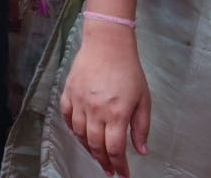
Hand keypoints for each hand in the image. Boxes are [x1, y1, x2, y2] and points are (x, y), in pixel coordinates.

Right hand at [60, 22, 150, 175]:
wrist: (107, 45)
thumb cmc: (129, 71)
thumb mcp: (143, 100)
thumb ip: (141, 127)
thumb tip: (141, 150)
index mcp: (117, 113)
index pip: (114, 149)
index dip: (118, 165)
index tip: (122, 174)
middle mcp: (95, 110)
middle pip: (95, 145)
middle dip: (103, 161)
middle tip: (109, 169)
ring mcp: (79, 101)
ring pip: (79, 134)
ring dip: (88, 147)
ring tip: (96, 154)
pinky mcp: (69, 92)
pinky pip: (66, 117)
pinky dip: (72, 129)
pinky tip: (79, 134)